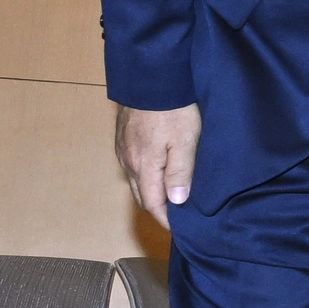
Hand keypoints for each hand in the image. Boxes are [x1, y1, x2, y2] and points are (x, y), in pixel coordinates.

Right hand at [116, 103, 200, 226]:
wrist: (151, 79)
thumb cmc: (173, 110)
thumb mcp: (185, 141)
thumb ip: (180, 172)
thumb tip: (176, 202)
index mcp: (144, 166)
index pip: (152, 203)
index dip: (165, 219)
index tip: (178, 229)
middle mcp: (128, 161)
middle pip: (141, 194)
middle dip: (157, 208)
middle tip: (177, 216)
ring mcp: (123, 149)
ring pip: (136, 179)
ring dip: (150, 191)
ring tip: (170, 196)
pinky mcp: (123, 137)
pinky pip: (132, 165)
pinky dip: (145, 175)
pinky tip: (158, 172)